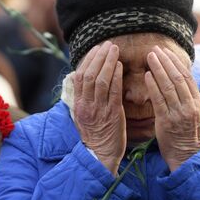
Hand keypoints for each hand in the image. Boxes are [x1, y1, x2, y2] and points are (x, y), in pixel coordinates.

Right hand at [72, 41, 125, 173]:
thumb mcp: (85, 115)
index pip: (80, 76)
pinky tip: (120, 67)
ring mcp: (98, 110)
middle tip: (107, 44)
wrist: (99, 156)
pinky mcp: (112, 115)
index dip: (88, 60)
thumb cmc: (95, 135)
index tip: (96, 49)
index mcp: (79, 104)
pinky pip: (113, 93)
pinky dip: (116, 77)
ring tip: (114, 49)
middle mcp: (87, 105)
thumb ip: (86, 98)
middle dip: (98, 57)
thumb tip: (87, 81)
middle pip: (89, 75)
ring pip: (100, 81)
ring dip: (107, 62)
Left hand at [145, 46, 199, 171]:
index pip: (187, 76)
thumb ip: (189, 98)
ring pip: (169, 85)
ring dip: (158, 68)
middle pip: (177, 77)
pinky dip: (153, 86)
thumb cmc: (188, 136)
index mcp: (198, 102)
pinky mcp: (167, 122)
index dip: (176, 62)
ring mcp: (179, 113)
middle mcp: (190, 105)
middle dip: (166, 61)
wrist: (188, 157)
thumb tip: (182, 79)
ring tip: (149, 57)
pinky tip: (146, 76)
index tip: (166, 51)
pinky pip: (159, 100)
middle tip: (155, 49)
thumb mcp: (195, 115)